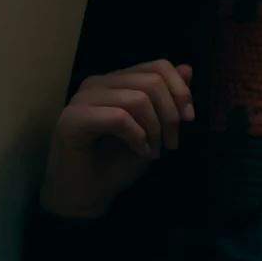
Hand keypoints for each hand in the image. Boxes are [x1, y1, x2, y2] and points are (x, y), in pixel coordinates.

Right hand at [39, 59, 194, 217]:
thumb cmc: (118, 162)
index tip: (189, 119)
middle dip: (170, 115)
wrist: (89, 194)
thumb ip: (168, 99)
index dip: (181, 91)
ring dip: (155, 130)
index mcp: (116, 81)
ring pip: (137, 99)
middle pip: (152, 82)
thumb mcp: (154, 128)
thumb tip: (188, 68)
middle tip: (171, 143)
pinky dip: (137, 137)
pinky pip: (119, 118)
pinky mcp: (72, 119)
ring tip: (154, 151)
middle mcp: (97, 83)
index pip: (158, 66)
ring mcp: (81, 99)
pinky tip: (140, 152)